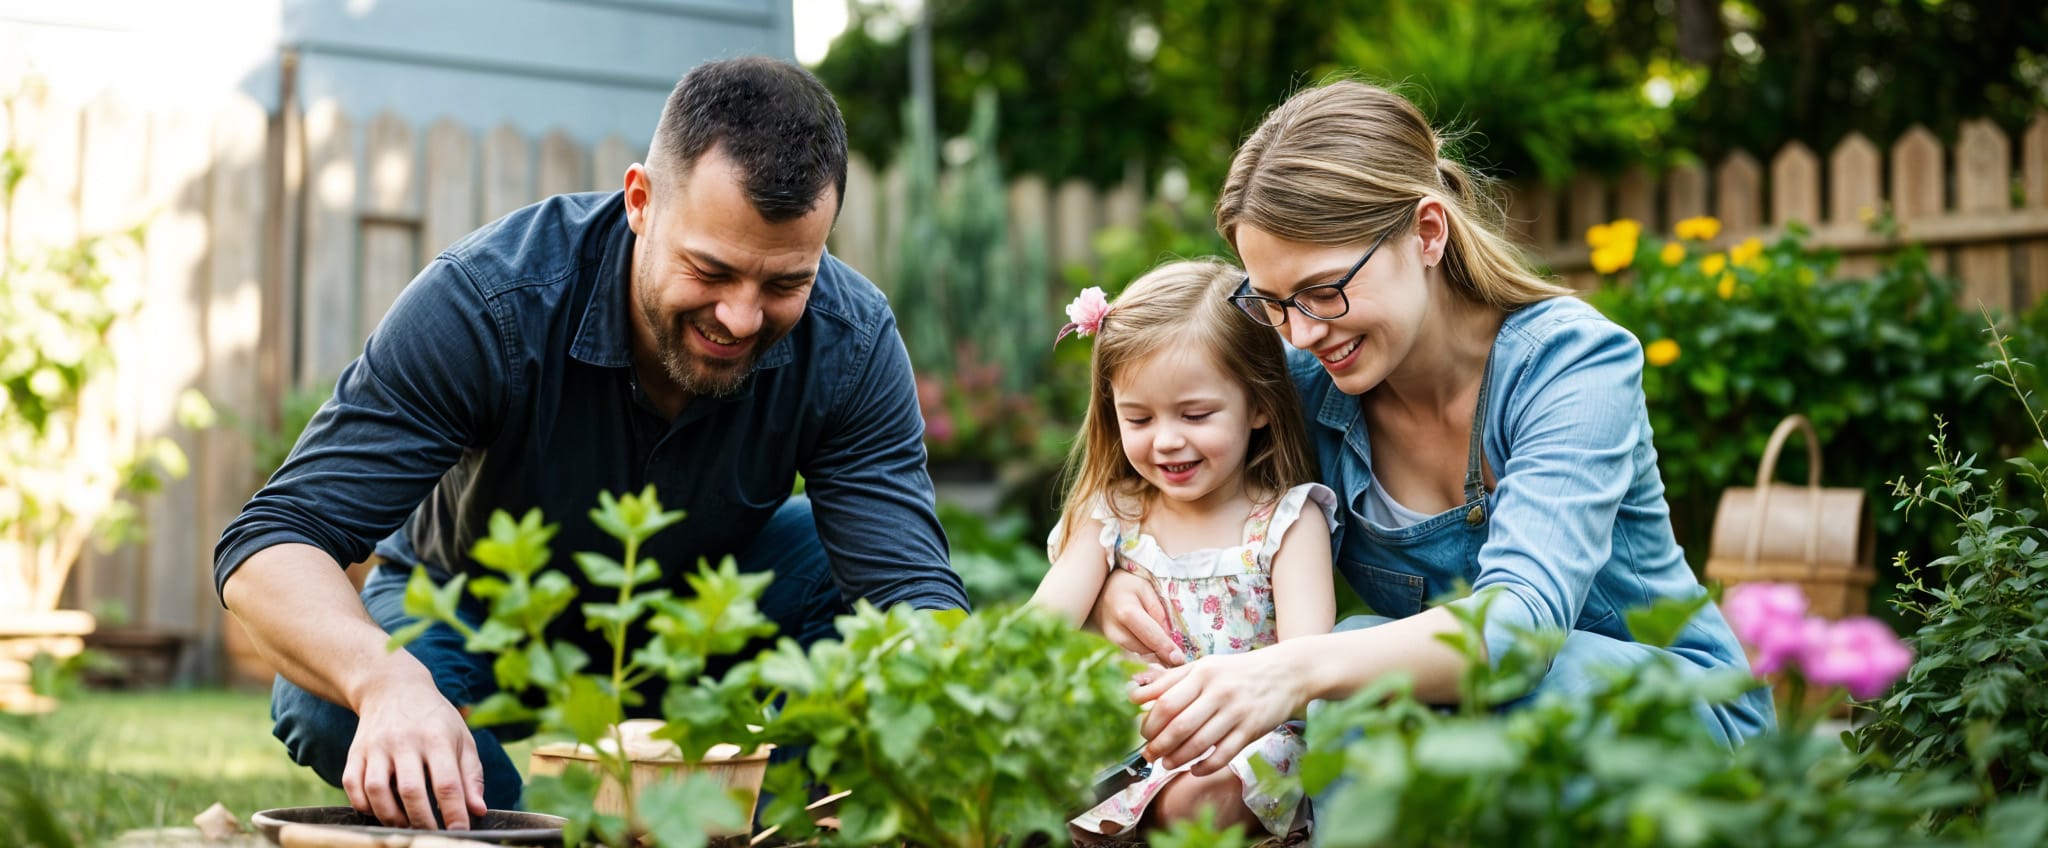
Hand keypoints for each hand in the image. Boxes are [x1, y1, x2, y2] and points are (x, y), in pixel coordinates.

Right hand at [343, 671, 487, 828]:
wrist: (393, 687)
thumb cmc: (435, 719)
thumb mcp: (461, 738)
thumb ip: (471, 775)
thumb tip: (477, 810)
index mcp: (436, 737)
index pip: (447, 783)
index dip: (454, 812)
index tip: (459, 831)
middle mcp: (404, 741)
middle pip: (411, 790)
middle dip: (422, 821)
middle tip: (431, 833)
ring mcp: (376, 747)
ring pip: (377, 791)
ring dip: (391, 817)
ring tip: (405, 825)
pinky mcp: (355, 752)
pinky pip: (352, 785)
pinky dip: (363, 805)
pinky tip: (378, 811)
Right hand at [1089, 569, 1185, 666]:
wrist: (1098, 591)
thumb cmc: (1126, 586)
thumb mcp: (1146, 589)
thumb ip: (1159, 612)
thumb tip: (1169, 638)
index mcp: (1126, 612)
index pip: (1151, 635)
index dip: (1166, 649)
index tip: (1180, 659)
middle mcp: (1114, 631)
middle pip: (1144, 651)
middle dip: (1162, 658)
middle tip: (1179, 662)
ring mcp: (1109, 642)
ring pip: (1138, 658)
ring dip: (1154, 661)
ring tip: (1169, 660)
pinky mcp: (1109, 648)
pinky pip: (1131, 658)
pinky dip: (1144, 660)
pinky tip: (1156, 658)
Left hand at [1132, 647, 1307, 775]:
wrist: (1287, 672)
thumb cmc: (1239, 671)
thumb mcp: (1205, 666)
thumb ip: (1170, 680)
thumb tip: (1135, 695)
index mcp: (1202, 673)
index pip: (1166, 703)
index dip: (1149, 724)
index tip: (1144, 734)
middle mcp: (1218, 692)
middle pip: (1179, 727)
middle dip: (1159, 746)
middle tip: (1149, 755)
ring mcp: (1236, 712)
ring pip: (1199, 744)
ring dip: (1178, 759)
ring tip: (1167, 764)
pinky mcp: (1251, 730)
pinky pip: (1222, 755)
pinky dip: (1204, 767)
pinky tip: (1194, 769)